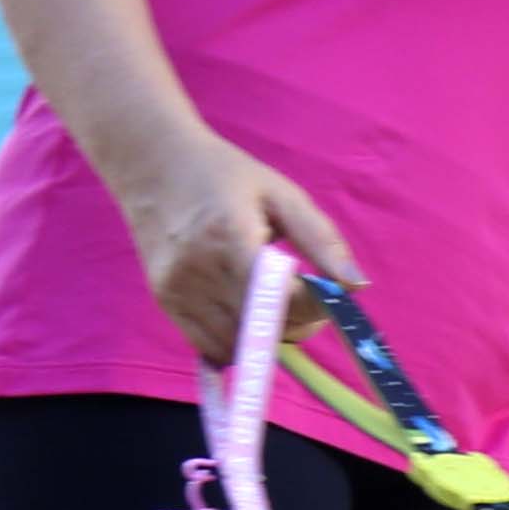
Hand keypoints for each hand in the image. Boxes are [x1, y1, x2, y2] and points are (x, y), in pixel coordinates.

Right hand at [112, 128, 360, 355]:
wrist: (152, 163)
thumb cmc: (225, 175)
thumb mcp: (280, 195)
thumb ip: (321, 241)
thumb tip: (357, 286)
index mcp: (230, 238)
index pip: (282, 301)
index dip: (317, 308)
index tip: (328, 295)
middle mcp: (198, 269)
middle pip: (264, 329)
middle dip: (297, 323)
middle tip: (304, 299)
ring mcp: (177, 289)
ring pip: (240, 345)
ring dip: (267, 335)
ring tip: (272, 301)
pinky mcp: (165, 301)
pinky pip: (211, 346)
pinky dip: (237, 339)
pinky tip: (244, 308)